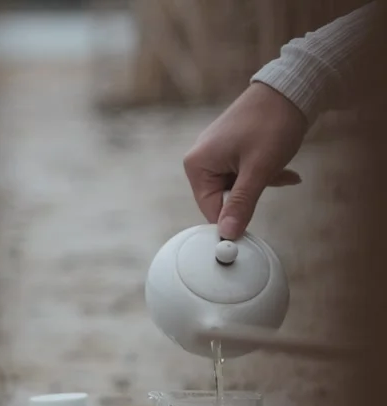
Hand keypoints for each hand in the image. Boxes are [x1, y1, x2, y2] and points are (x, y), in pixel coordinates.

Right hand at [183, 82, 307, 238]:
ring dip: (261, 185)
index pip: (210, 211)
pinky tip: (283, 169)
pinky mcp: (230, 150)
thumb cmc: (272, 124)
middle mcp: (201, 159)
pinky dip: (263, 175)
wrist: (291, 88)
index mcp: (197, 165)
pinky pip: (243, 175)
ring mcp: (216, 153)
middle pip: (223, 200)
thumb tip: (228, 234)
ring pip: (237, 188)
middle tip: (268, 179)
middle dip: (250, 197)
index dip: (233, 219)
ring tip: (278, 168)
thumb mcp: (257, 171)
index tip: (253, 220)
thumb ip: (240, 205)